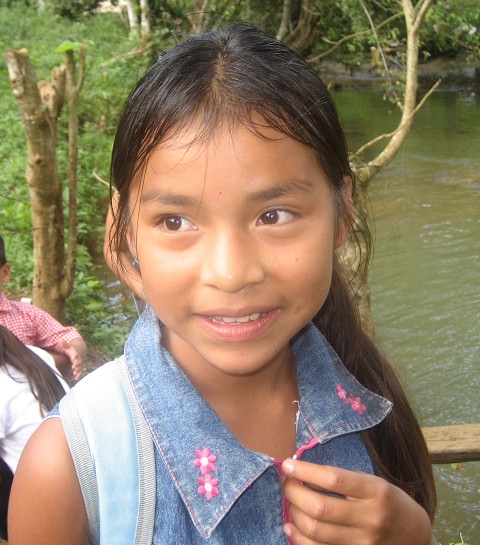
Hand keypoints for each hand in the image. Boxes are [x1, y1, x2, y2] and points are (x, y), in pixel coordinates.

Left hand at [61, 337, 87, 379]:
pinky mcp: (78, 368)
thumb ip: (64, 344)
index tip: (74, 358)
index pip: (75, 355)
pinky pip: (79, 371)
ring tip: (75, 374)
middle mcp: (78, 359)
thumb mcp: (67, 347)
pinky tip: (76, 378)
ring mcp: (78, 364)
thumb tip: (60, 340)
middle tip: (74, 367)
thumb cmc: (71, 350)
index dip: (75, 356)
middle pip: (78, 362)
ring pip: (79, 367)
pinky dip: (78, 374)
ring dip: (78, 370)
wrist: (78, 352)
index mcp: (75, 354)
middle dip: (77, 364)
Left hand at [282, 458, 432, 544]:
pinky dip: (299, 538)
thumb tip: (302, 472)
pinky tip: (292, 526)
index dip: (305, 471)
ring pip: (315, 531)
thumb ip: (343, 479)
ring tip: (290, 502)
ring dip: (294, 514)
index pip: (333, 479)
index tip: (287, 464)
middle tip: (286, 483)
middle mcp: (370, 519)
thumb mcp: (374, 483)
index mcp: (376, 492)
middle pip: (320, 507)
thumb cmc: (389, 503)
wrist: (415, 538)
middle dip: (293, 492)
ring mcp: (362, 544)